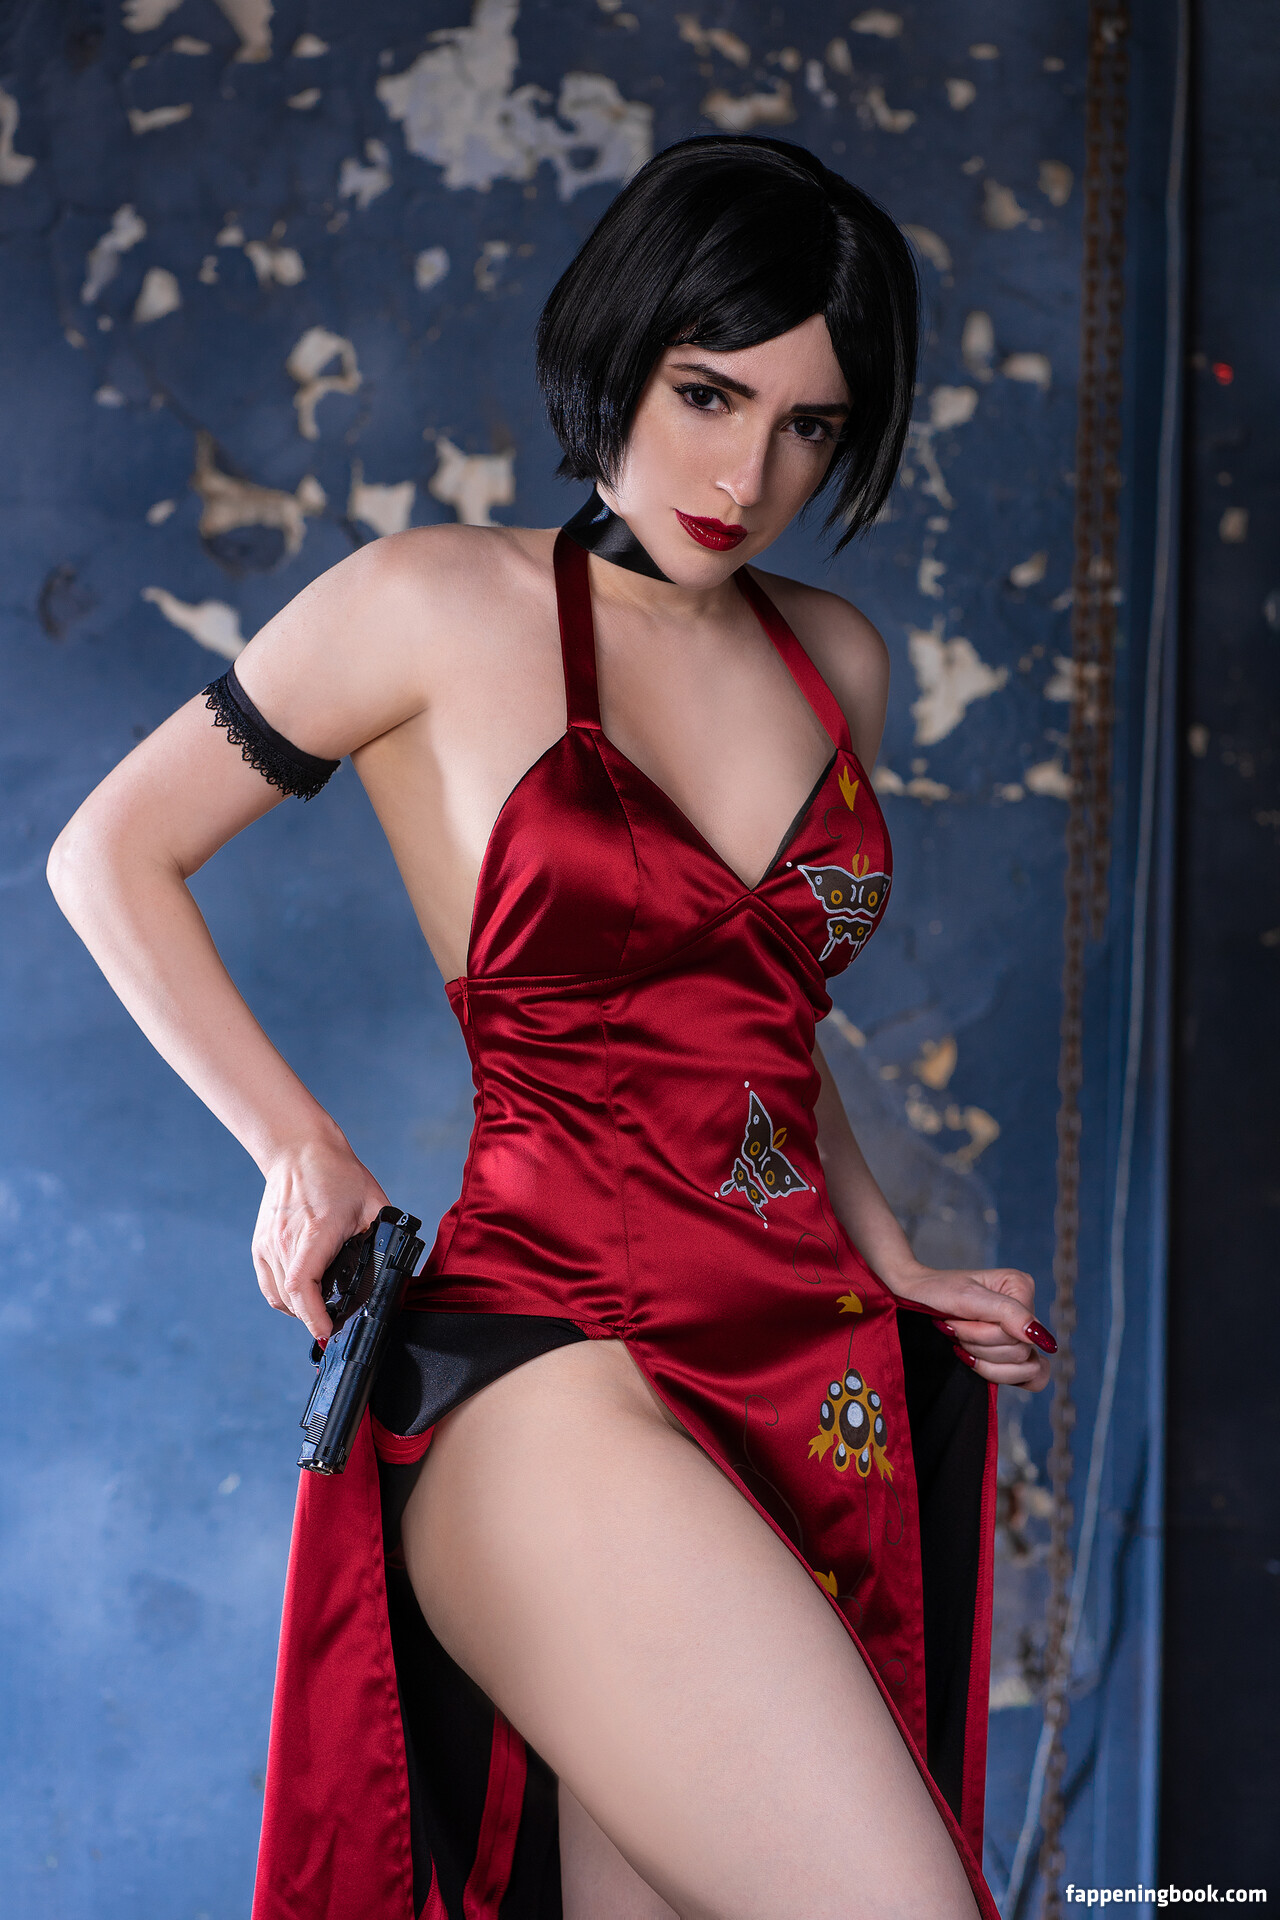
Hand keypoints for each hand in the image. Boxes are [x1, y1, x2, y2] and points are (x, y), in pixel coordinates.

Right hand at [252, 1132, 388, 1341]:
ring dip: (300, 1310)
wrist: (298, 1150)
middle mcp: (285, 1240)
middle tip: (337, 1324)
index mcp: (315, 1231)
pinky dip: (285, 1299)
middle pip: (291, 1299)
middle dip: (314, 1318)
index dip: (313, 1316)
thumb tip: (399, 1265)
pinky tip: (303, 1298)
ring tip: (323, 1310)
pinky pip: (269, 1286)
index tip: (328, 1331)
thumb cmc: (338, 1174)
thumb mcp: (373, 1203)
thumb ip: (385, 1234)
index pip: (302, 1285)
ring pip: (278, 1296)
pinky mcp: (260, 1244)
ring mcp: (268, 1243)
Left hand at [881, 1262, 1054, 1389]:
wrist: (913, 1296)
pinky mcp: (1009, 1353)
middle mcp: (1026, 1311)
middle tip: (953, 1329)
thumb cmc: (937, 1290)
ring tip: (959, 1340)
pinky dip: (994, 1373)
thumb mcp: (968, 1296)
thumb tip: (1043, 1339)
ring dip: (983, 1358)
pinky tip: (970, 1358)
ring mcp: (1020, 1335)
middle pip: (1021, 1352)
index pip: (1021, 1333)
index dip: (984, 1334)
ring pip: (1024, 1369)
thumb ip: (1007, 1313)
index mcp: (1022, 1288)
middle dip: (979, 1345)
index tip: (955, 1318)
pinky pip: (1027, 1380)